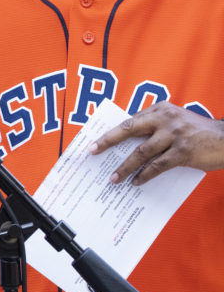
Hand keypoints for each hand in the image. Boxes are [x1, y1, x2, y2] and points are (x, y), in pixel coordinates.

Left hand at [89, 102, 223, 184]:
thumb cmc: (199, 132)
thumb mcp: (176, 121)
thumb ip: (155, 128)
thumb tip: (129, 145)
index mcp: (160, 109)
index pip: (130, 120)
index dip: (112, 132)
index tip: (96, 141)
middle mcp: (165, 118)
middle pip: (129, 129)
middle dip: (108, 141)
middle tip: (93, 151)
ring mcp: (174, 134)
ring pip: (141, 152)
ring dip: (125, 166)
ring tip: (114, 178)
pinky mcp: (183, 152)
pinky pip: (158, 165)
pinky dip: (145, 175)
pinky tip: (137, 182)